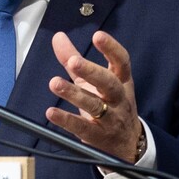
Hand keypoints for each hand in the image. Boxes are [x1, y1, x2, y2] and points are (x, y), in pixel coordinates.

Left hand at [47, 29, 144, 165]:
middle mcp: (119, 98)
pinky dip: (66, 121)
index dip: (111, 48)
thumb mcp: (94, 80)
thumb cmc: (109, 104)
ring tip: (55, 83)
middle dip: (92, 71)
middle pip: (109, 83)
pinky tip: (51, 113)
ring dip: (74, 94)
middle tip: (74, 61)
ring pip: (95, 105)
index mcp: (121, 81)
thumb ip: (74, 58)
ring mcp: (111, 118)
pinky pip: (83, 128)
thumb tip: (58, 36)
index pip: (122, 62)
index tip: (98, 36)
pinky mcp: (99, 136)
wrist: (127, 143)